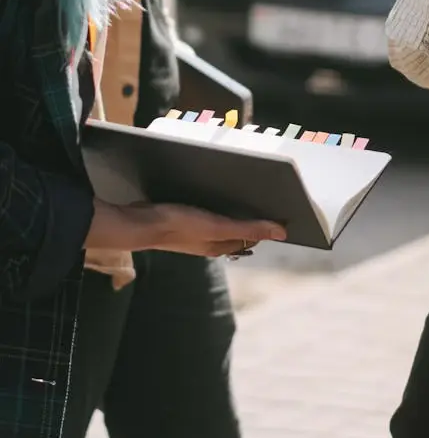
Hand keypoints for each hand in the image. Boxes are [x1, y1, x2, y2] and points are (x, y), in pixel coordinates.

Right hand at [87, 199, 285, 257]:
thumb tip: (282, 233)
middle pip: (237, 230)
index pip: (251, 238)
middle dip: (251, 217)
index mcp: (220, 246)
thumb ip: (248, 228)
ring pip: (222, 222)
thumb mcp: (217, 226)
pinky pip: (206, 213)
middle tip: (266, 196)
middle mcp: (209, 242)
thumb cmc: (178, 225)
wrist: (137, 224)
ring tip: (245, 191)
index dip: (266, 226)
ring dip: (234, 211)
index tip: (281, 210)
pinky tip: (214, 193)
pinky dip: (216, 206)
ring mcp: (194, 232)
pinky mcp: (181, 219)